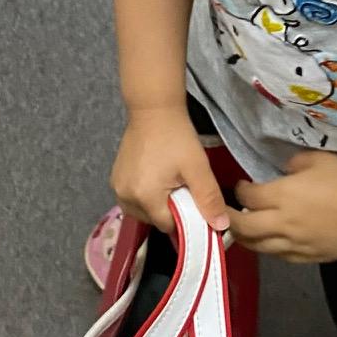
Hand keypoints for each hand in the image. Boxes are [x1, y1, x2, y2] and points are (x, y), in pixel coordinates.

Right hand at [111, 107, 230, 236]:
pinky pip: (133, 199)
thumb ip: (209, 199)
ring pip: (143, 211)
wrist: (154, 110)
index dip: (185, 218)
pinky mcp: (115, 179)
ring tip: (169, 181)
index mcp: (145, 197)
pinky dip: (146, 195)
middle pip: (154, 220)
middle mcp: (126, 197)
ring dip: (157, 204)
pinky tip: (156, 178)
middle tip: (182, 187)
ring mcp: (117, 188)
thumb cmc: (177, 137)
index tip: (194, 202)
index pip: (168, 226)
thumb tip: (221, 226)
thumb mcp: (198, 168)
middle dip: (170, 211)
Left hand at [231, 153, 336, 263]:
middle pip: (244, 228)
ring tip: (241, 233)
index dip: (239, 191)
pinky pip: (281, 257)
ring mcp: (295, 244)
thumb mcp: (317, 159)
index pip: (248, 198)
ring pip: (259, 248)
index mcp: (282, 196)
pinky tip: (269, 245)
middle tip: (225, 215)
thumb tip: (285, 171)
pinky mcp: (309, 257)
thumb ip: (294, 164)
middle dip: (230, 220)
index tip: (239, 187)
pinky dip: (270, 250)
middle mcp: (282, 223)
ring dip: (246, 240)